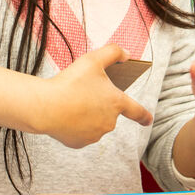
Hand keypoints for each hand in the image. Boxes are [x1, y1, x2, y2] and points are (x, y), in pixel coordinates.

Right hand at [38, 45, 152, 148]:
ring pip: (93, 123)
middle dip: (98, 104)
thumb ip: (113, 52)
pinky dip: (74, 125)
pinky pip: (80, 133)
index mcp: (116, 103)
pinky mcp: (80, 143)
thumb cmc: (70, 82)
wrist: (45, 106)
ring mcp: (95, 135)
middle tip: (81, 92)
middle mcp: (109, 122)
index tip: (148, 120)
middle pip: (108, 112)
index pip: (137, 111)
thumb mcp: (93, 59)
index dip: (143, 115)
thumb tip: (127, 55)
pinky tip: (65, 115)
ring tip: (71, 102)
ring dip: (87, 115)